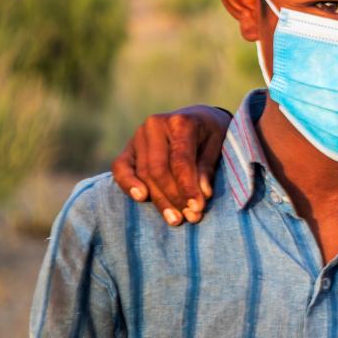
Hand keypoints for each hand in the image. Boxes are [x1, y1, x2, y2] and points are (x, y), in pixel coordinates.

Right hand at [110, 105, 231, 225]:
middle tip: (190, 217)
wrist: (198, 119)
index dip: (188, 186)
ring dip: (159, 199)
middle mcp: (155, 126)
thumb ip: (207, 168)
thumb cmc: (211, 134)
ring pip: (144, 174)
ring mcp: (138, 136)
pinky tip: (141, 199)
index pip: (180, 160)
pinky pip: (120, 168)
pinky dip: (128, 185)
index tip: (198, 207)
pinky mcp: (128, 148)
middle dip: (174, 196)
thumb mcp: (217, 146)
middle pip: (159, 169)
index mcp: (180, 122)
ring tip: (175, 219)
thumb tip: (202, 194)